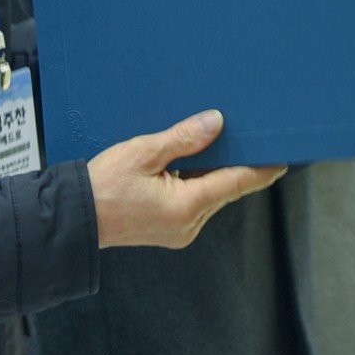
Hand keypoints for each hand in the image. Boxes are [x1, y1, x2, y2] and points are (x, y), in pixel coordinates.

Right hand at [88, 110, 285, 248]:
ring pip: (209, 195)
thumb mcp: (143, 153)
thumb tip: (216, 123)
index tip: (282, 158)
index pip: (237, 183)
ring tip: (212, 143)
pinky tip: (188, 164)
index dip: (261, 169)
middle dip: (235, 164)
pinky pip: (194, 202)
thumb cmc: (101, 187)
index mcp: (187, 207)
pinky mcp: (169, 230)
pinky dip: (196, 183)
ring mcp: (180, 230)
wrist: (72, 220)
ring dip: (212, 172)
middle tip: (246, 137)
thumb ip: (184, 139)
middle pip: (224, 189)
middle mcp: (189, 224)